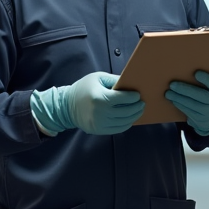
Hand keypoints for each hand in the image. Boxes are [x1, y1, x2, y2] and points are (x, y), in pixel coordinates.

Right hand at [30, 72, 144, 135]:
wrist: (66, 106)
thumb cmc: (83, 88)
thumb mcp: (98, 78)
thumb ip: (115, 80)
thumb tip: (130, 84)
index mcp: (100, 97)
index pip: (123, 98)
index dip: (133, 97)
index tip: (138, 95)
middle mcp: (100, 112)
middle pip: (126, 111)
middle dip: (137, 107)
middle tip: (142, 103)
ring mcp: (100, 123)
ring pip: (124, 122)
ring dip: (134, 116)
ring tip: (138, 110)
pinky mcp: (99, 130)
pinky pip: (118, 129)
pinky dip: (127, 124)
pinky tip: (130, 118)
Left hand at [165, 70, 208, 135]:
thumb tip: (191, 72)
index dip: (207, 79)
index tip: (196, 73)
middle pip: (200, 95)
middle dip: (184, 89)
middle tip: (172, 84)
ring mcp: (208, 113)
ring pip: (191, 104)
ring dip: (178, 98)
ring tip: (168, 93)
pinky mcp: (200, 120)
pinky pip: (188, 111)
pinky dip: (180, 105)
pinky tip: (174, 100)